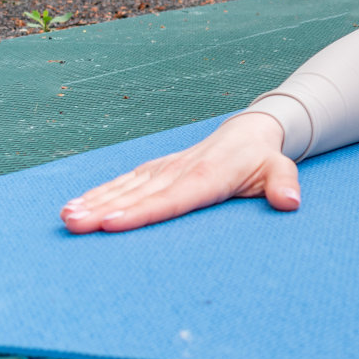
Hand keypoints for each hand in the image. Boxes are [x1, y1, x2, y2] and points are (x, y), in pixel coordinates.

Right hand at [60, 112, 301, 232]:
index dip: (141, 212)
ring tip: (67, 219)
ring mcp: (164, 169)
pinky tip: (74, 206)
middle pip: (139, 195)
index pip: (172, 198)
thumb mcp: (280, 169)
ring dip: (94, 202)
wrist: (249, 132)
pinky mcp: (155, 169)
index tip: (112, 224)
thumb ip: (285, 184)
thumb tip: (291, 202)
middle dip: (105, 210)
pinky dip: (99, 193)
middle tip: (75, 226)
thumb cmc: (263, 159)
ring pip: (125, 187)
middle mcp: (180, 171)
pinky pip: (124, 182)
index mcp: (208, 176)